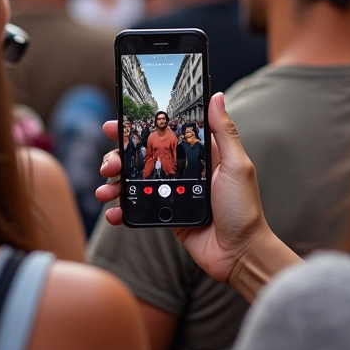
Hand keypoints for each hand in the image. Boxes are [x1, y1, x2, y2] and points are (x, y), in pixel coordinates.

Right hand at [95, 93, 275, 287]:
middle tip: (108, 162)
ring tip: (105, 189)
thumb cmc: (243, 208)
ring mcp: (171, 192)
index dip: (139, 128)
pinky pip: (138, 208)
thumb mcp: (236, 165)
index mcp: (198, 154)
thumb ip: (224, 132)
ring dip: (114, 183)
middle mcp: (182, 170)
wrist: (239, 253)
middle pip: (141, 156)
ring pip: (134, 181)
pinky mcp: (166, 214)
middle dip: (118, 156)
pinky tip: (113, 211)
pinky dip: (121, 209)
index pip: (163, 134)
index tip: (117, 123)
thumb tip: (217, 96)